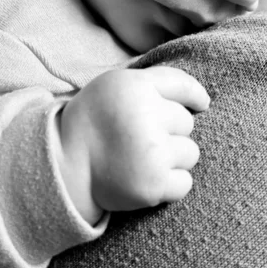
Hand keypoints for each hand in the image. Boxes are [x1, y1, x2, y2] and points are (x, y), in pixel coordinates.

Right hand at [53, 67, 209, 223]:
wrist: (63, 166)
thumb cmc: (96, 120)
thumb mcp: (118, 84)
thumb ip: (156, 81)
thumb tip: (203, 98)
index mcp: (136, 87)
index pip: (184, 86)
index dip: (195, 96)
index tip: (201, 103)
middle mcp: (146, 117)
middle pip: (187, 122)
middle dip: (170, 129)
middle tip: (141, 136)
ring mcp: (152, 153)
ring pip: (190, 152)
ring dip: (174, 157)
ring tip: (144, 157)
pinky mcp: (153, 185)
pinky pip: (185, 182)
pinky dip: (171, 183)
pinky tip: (148, 177)